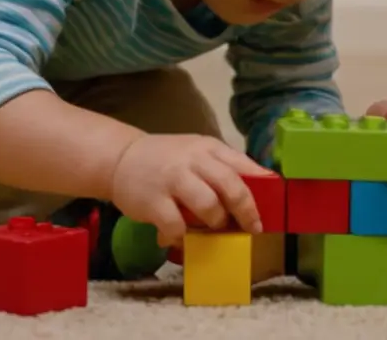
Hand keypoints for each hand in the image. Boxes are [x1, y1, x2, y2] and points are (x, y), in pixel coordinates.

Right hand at [110, 133, 273, 247]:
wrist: (121, 158)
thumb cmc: (168, 160)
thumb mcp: (197, 153)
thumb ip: (224, 168)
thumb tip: (260, 190)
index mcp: (208, 147)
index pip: (243, 167)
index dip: (259, 193)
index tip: (265, 212)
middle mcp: (193, 160)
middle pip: (231, 186)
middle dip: (246, 211)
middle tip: (250, 228)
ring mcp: (172, 179)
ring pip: (209, 205)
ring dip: (216, 222)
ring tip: (213, 228)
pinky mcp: (153, 201)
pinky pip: (178, 227)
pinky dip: (184, 237)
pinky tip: (182, 237)